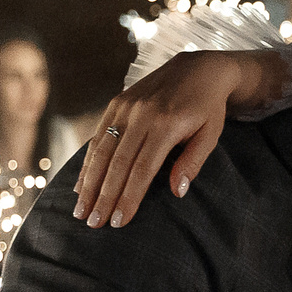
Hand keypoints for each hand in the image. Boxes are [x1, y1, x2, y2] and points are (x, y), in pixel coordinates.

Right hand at [76, 49, 291, 227]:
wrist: (199, 68)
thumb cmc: (208, 108)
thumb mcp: (210, 134)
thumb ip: (193, 162)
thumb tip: (177, 192)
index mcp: (167, 124)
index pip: (143, 168)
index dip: (129, 196)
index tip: (119, 221)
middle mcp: (142, 114)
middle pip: (118, 163)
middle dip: (103, 196)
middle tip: (93, 224)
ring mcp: (126, 106)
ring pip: (102, 150)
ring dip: (89, 182)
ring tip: (81, 210)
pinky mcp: (117, 102)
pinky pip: (99, 135)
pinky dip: (88, 161)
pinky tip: (80, 183)